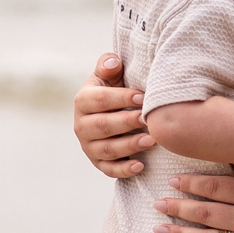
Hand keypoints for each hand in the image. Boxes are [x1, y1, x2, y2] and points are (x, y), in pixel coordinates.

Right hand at [74, 54, 151, 177]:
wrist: (110, 112)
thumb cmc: (114, 90)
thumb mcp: (109, 76)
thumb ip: (108, 66)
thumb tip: (112, 62)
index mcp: (83, 101)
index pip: (99, 100)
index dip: (120, 98)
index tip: (142, 97)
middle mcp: (81, 125)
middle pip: (103, 126)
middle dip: (127, 123)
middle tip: (148, 119)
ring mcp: (89, 146)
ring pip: (108, 149)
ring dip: (130, 146)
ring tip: (151, 140)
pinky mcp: (98, 163)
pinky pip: (109, 169)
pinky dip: (124, 170)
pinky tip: (140, 166)